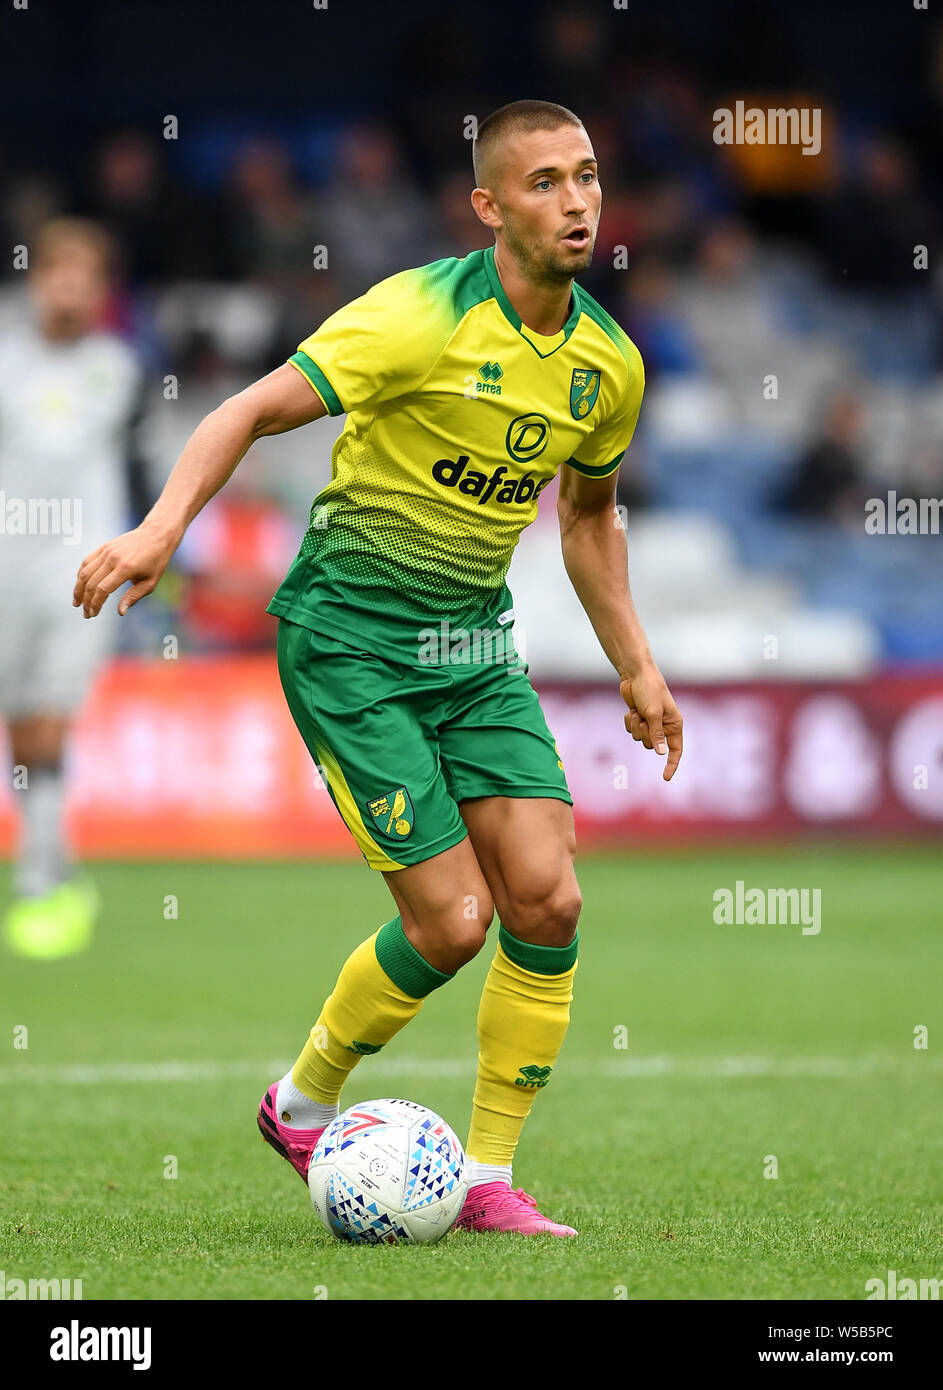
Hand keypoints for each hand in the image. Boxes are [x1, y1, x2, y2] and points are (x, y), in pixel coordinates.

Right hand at [73, 521, 178, 617]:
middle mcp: (113, 559)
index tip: (93, 614)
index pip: (103, 589)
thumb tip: (120, 612)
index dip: (95, 604)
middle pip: (91, 582)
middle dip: (86, 601)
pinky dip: (81, 575)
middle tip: (85, 613)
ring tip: (77, 602)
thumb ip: (133, 597)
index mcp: (126, 568)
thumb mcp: (150, 582)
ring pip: (85, 572)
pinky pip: (87, 561)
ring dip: (78, 589)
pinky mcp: (104, 547)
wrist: (156, 535)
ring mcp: (106, 551)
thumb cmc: (156, 561)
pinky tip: (80, 586)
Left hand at [620, 665, 682, 780]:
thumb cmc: (649, 690)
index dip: (671, 764)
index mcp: (674, 724)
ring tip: (637, 711)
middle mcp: (664, 726)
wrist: (635, 675)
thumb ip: (657, 734)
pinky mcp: (639, 719)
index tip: (665, 777)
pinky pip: (632, 730)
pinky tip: (631, 710)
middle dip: (645, 735)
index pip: (676, 750)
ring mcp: (650, 723)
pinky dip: (629, 722)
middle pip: (652, 746)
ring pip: (640, 739)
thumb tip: (661, 753)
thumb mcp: (653, 713)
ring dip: (636, 726)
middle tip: (644, 719)